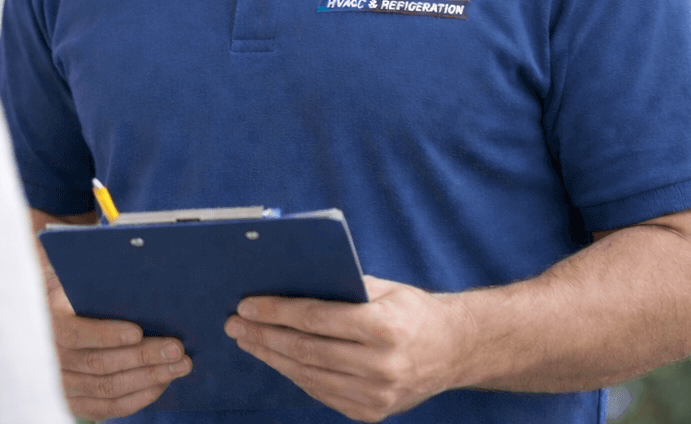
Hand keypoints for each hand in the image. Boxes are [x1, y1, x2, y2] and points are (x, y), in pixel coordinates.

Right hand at [42, 253, 191, 418]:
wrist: (53, 320)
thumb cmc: (74, 294)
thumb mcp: (74, 279)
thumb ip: (90, 276)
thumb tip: (116, 256)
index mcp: (49, 322)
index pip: (74, 334)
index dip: (106, 334)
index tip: (137, 331)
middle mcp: (52, 358)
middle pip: (99, 364)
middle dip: (143, 356)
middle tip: (176, 348)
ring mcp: (63, 385)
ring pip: (108, 388)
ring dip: (149, 378)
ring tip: (179, 365)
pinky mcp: (76, 402)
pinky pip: (109, 408)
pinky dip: (139, 397)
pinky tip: (161, 382)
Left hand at [223, 276, 473, 422]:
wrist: (455, 350)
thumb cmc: (412, 310)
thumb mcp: (383, 289)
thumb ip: (340, 288)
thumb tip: (286, 280)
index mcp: (384, 327)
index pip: (316, 319)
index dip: (276, 311)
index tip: (246, 304)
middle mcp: (382, 365)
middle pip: (306, 350)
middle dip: (264, 335)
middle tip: (235, 323)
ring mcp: (378, 395)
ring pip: (309, 375)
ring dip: (271, 357)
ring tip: (248, 340)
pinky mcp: (372, 413)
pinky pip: (322, 393)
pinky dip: (295, 375)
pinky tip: (276, 359)